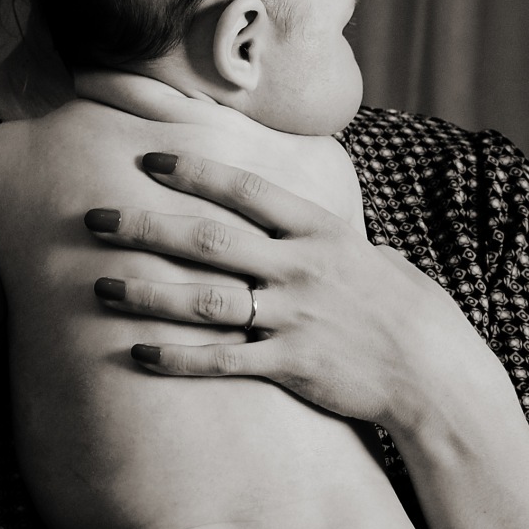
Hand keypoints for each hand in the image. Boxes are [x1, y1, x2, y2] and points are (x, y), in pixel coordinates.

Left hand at [85, 151, 486, 426]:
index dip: (194, 172)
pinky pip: (222, 363)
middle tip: (93, 218)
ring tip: (100, 287)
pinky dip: (177, 359)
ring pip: (205, 301)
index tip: (146, 158)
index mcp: (318, 232)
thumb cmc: (401, 307)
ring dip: (148, 293)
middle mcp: (300, 269)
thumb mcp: (364, 253)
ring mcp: (295, 318)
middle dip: (145, 227)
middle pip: (208, 240)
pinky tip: (137, 354)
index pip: (245, 190)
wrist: (434, 370)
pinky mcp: (291, 366)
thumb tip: (284, 217)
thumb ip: (316, 235)